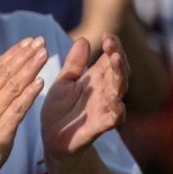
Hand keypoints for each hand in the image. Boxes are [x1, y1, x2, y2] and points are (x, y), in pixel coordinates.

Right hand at [0, 37, 47, 173]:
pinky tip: (40, 83)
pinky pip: (17, 108)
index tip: (28, 41)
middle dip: (25, 55)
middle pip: (6, 72)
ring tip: (43, 55)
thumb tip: (2, 73)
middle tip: (40, 42)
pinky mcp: (1, 129)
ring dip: (29, 68)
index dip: (14, 52)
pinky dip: (29, 94)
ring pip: (13, 86)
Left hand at [42, 34, 128, 170]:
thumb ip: (74, 63)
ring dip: (119, 80)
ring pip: (118, 94)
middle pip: (118, 75)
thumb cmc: (60, 108)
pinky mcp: (97, 128)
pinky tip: (116, 102)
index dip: (112, 48)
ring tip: (116, 64)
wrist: (53, 138)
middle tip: (112, 47)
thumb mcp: (64, 82)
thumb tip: (84, 40)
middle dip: (117, 60)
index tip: (108, 35)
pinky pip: (110, 120)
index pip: (109, 61)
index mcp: (95, 81)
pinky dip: (115, 112)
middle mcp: (103, 94)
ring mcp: (103, 110)